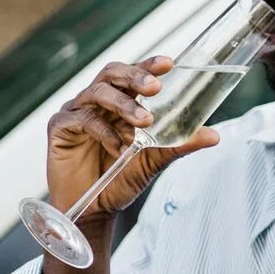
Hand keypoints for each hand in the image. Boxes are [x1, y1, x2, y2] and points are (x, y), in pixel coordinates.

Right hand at [46, 56, 219, 220]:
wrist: (94, 209)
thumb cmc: (120, 179)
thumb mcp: (154, 160)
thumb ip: (179, 144)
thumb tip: (214, 135)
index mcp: (119, 101)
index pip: (133, 75)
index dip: (148, 65)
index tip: (169, 64)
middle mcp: (96, 101)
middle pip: (112, 74)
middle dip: (135, 77)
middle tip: (155, 87)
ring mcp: (76, 111)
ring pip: (98, 92)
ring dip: (124, 105)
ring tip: (144, 122)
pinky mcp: (60, 127)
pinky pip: (82, 119)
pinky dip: (104, 131)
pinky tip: (119, 148)